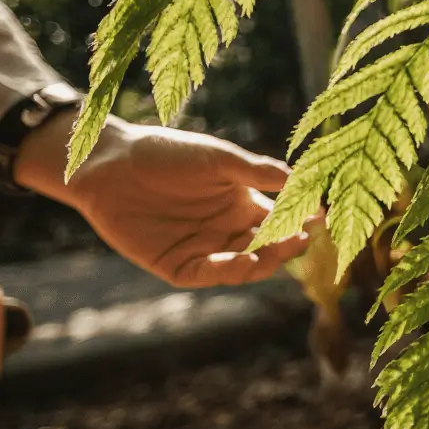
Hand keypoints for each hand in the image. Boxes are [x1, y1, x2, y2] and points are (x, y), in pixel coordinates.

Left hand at [16, 113, 314, 287]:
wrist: (109, 165)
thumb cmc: (166, 154)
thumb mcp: (217, 159)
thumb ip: (256, 172)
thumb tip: (298, 179)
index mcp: (243, 204)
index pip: (282, 219)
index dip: (302, 220)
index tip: (320, 215)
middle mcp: (230, 231)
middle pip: (269, 247)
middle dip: (288, 243)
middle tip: (302, 236)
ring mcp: (206, 251)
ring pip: (246, 266)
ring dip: (265, 260)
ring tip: (277, 249)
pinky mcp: (179, 267)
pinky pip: (210, 275)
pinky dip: (229, 271)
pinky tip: (244, 261)